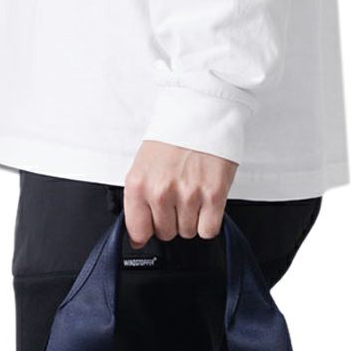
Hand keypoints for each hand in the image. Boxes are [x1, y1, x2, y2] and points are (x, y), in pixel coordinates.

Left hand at [123, 140, 237, 246]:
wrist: (201, 114)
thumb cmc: (172, 138)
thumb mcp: (142, 166)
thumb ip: (138, 201)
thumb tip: (138, 236)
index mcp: (138, 184)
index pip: (137, 231)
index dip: (146, 232)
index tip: (150, 228)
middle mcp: (160, 191)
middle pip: (166, 233)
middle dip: (172, 221)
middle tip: (177, 199)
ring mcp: (187, 194)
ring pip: (188, 232)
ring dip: (192, 219)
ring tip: (192, 194)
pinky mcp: (213, 194)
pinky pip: (208, 230)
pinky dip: (209, 222)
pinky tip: (206, 203)